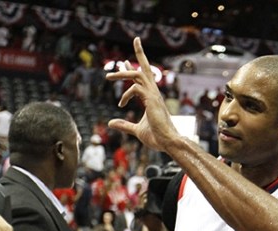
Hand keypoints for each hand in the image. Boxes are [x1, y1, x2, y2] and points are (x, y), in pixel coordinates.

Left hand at [106, 37, 178, 152]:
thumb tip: (110, 123)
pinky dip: (126, 95)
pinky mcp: (151, 100)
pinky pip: (135, 88)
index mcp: (152, 97)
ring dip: (122, 73)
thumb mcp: (136, 130)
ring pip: (138, 75)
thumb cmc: (157, 137)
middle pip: (145, 68)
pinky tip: (121, 104)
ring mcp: (153, 95)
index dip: (132, 69)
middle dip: (139, 53)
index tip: (125, 62)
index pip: (142, 77)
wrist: (168, 143)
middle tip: (134, 41)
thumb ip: (124, 125)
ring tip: (108, 76)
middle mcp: (154, 93)